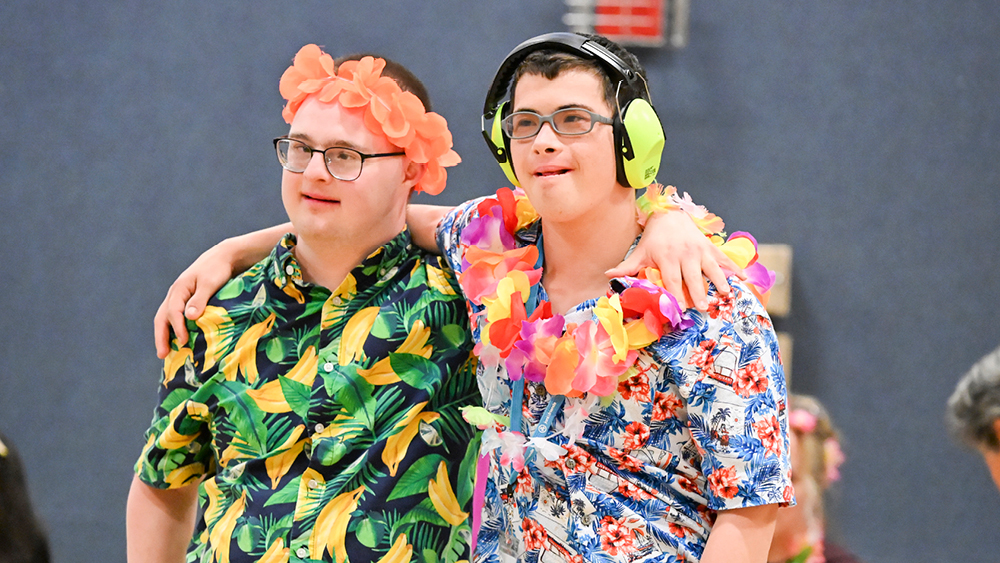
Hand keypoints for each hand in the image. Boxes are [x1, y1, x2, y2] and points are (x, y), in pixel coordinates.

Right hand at [153, 241, 238, 358]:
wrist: (223, 258)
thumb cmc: (217, 269)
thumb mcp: (210, 283)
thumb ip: (200, 299)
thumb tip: (189, 317)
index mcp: (179, 289)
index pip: (173, 311)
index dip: (177, 327)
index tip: (184, 341)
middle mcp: (175, 294)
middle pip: (162, 317)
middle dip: (161, 336)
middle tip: (162, 354)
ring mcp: (179, 298)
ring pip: (166, 318)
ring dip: (165, 335)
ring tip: (166, 353)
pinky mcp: (186, 301)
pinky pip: (175, 318)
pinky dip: (174, 330)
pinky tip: (179, 341)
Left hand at [606, 210, 743, 311]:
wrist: (670, 215)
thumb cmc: (654, 239)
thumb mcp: (640, 252)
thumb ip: (626, 266)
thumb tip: (607, 276)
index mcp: (666, 257)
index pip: (671, 279)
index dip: (675, 294)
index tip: (680, 309)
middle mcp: (685, 254)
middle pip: (692, 276)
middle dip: (698, 292)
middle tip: (703, 307)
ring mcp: (700, 250)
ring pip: (712, 267)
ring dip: (720, 281)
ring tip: (727, 294)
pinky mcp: (711, 247)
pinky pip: (724, 258)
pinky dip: (735, 268)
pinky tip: (745, 278)